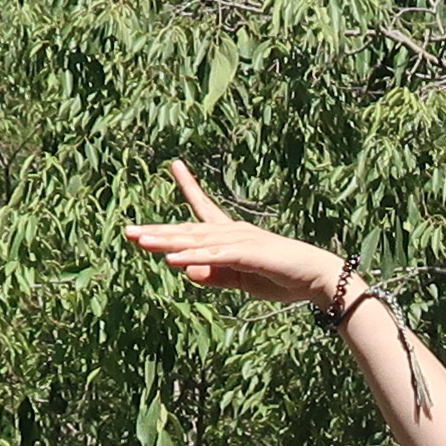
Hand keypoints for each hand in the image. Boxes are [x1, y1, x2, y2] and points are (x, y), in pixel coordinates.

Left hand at [125, 161, 356, 317]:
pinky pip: (214, 254)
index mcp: (231, 236)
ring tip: (140, 241)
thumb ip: (214, 275)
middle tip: (128, 230)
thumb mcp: (241, 281)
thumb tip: (185, 270)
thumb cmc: (281, 278)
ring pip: (195, 240)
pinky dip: (191, 256)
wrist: (317, 279)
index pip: (204, 208)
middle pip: (188, 229)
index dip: (189, 187)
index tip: (176, 165)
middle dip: (157, 231)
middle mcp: (233, 231)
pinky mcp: (249, 253)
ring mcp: (240, 240)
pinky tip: (171, 259)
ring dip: (166, 241)